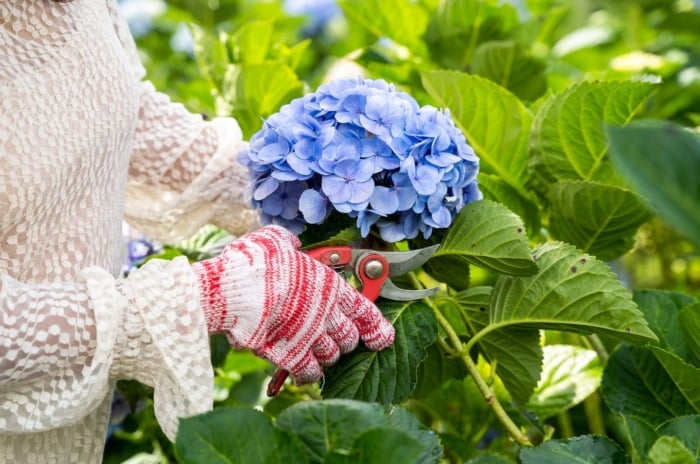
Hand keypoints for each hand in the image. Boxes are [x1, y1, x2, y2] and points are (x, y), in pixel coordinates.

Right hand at [191, 225, 394, 383]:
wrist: (231, 291)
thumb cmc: (253, 262)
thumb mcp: (275, 240)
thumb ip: (289, 243)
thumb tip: (292, 245)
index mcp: (329, 285)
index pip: (365, 311)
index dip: (376, 326)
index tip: (382, 336)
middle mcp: (326, 314)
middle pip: (350, 338)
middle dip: (346, 339)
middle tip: (336, 337)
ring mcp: (310, 337)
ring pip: (332, 356)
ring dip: (327, 355)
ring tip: (315, 350)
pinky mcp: (291, 356)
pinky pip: (310, 372)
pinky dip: (308, 373)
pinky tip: (302, 370)